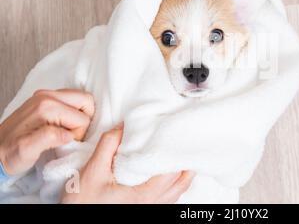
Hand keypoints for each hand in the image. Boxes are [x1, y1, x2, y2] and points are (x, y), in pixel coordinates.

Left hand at [0, 89, 93, 174]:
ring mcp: (46, 95)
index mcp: (47, 106)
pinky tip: (60, 126)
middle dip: (82, 120)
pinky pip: (72, 101)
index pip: (83, 117)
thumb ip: (48, 138)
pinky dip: (72, 113)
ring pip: (81, 99)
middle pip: (86, 100)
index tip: (65, 142)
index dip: (79, 133)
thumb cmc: (10, 154)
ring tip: (63, 131)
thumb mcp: (27, 150)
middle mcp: (47, 95)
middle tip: (68, 135)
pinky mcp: (46, 98)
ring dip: (78, 117)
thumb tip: (69, 134)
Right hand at [61, 125, 194, 203]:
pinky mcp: (144, 212)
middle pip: (181, 184)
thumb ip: (109, 145)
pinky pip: (167, 200)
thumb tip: (123, 125)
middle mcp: (152, 206)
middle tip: (184, 146)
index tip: (178, 138)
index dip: (177, 154)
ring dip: (181, 177)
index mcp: (144, 196)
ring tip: (179, 158)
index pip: (172, 172)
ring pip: (176, 194)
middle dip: (185, 165)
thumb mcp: (93, 170)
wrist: (72, 222)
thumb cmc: (82, 203)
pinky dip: (172, 187)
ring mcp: (150, 211)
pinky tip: (167, 176)